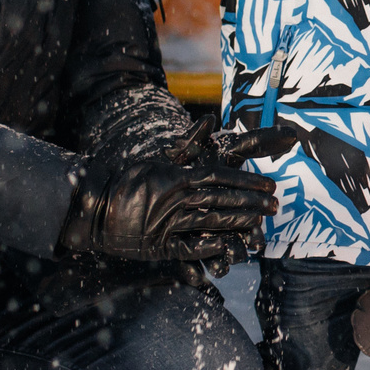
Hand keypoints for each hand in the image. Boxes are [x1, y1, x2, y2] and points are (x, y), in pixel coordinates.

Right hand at [56, 128, 286, 265]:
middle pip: (221, 198)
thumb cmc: (128, 182)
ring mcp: (167, 223)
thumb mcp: (157, 159)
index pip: (220, 176)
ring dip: (239, 222)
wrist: (95, 210)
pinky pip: (189, 248)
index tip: (268, 185)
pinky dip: (210, 247)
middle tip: (274, 205)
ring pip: (210, 221)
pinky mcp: (159, 246)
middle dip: (251, 202)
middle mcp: (175, 198)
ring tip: (261, 222)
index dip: (246, 181)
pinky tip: (231, 246)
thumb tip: (209, 121)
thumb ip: (187, 145)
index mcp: (176, 176)